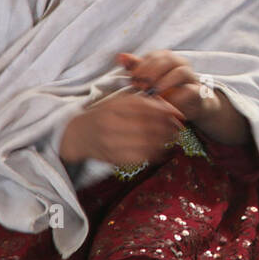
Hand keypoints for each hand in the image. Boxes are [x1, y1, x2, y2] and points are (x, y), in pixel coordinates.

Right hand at [59, 89, 184, 166]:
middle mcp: (112, 124)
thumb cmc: (104, 114)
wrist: (79, 135)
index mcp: (114, 107)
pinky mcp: (114, 158)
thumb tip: (170, 109)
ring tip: (174, 138)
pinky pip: (140, 157)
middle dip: (168, 127)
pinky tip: (163, 149)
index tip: (179, 115)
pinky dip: (155, 154)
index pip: (145, 108)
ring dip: (164, 141)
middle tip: (179, 128)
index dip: (166, 111)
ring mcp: (112, 143)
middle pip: (147, 126)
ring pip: (145, 143)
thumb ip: (143, 102)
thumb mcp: (119, 101)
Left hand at [117, 50, 250, 145]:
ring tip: (154, 92)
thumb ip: (136, 68)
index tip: (132, 78)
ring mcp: (191, 77)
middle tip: (141, 85)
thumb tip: (120, 56)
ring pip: (181, 71)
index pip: (154, 55)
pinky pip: (190, 91)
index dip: (142, 65)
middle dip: (152, 71)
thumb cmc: (165, 91)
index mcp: (168, 58)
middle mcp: (181, 64)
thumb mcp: (148, 80)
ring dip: (165, 81)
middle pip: (168, 59)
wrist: (189, 107)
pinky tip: (165, 103)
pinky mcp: (198, 92)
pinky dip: (177, 97)